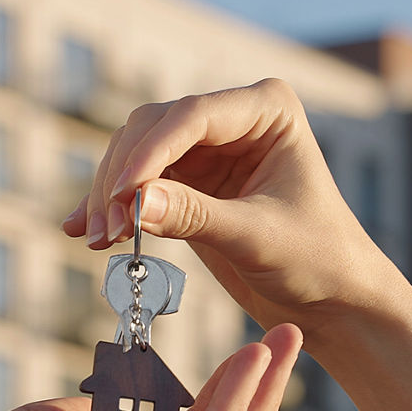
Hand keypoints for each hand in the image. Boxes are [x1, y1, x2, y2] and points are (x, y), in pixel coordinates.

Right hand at [61, 78, 399, 340]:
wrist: (331, 301)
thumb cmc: (318, 261)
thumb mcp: (256, 238)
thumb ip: (195, 217)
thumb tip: (132, 203)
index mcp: (267, 109)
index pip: (194, 116)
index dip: (150, 153)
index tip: (122, 197)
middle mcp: (233, 118)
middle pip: (152, 129)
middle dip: (123, 178)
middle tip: (106, 231)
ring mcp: (206, 148)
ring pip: (134, 154)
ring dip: (111, 195)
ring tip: (99, 242)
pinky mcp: (187, 182)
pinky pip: (135, 185)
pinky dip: (111, 207)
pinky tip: (80, 230)